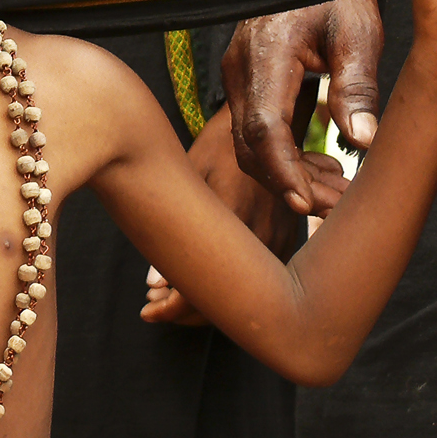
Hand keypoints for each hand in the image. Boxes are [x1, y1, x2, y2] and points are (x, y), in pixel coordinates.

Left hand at [140, 107, 346, 324]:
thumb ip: (171, 234)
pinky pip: (258, 278)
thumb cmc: (217, 149)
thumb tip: (152, 284)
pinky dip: (230, 285)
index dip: (171, 308)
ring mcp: (280, 242)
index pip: (200, 288)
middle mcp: (261, 238)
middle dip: (184, 310)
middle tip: (152, 304)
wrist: (265, 127)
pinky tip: (202, 277)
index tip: (147, 309)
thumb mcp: (188, 181)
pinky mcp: (289, 240)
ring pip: (242, 294)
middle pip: (222, 302)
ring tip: (168, 291)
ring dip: (206, 298)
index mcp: (231, 222)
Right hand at [222, 0, 380, 215]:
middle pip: (251, 145)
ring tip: (338, 191)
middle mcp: (241, 67)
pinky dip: (286, 157)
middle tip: (338, 207)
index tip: (306, 202)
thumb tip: (362, 142)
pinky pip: (257, 131)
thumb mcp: (358, 31)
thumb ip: (356, 86)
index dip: (282, 169)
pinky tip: (324, 168)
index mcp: (267, 53)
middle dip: (290, 184)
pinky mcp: (247, 82)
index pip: (263, 126)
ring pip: (251, 144)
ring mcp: (238, 76)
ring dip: (289, 175)